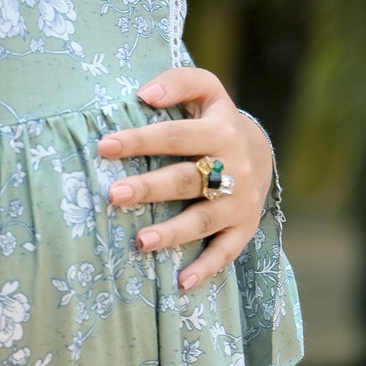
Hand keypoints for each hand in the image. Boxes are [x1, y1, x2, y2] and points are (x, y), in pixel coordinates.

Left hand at [98, 65, 274, 290]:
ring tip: (140, 242)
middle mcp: (234, 168)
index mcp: (220, 130)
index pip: (175, 136)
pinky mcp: (244, 228)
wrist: (261, 153)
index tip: (104, 146)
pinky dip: (205, 269)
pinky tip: (180, 283)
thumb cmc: (214, 119)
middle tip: (114, 195)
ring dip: (172, 233)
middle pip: (186, 180)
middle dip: (150, 188)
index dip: (139, 140)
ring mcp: (240, 202)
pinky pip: (225, 252)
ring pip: (203, 220)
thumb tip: (143, 94)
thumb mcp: (206, 89)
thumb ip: (177, 82)